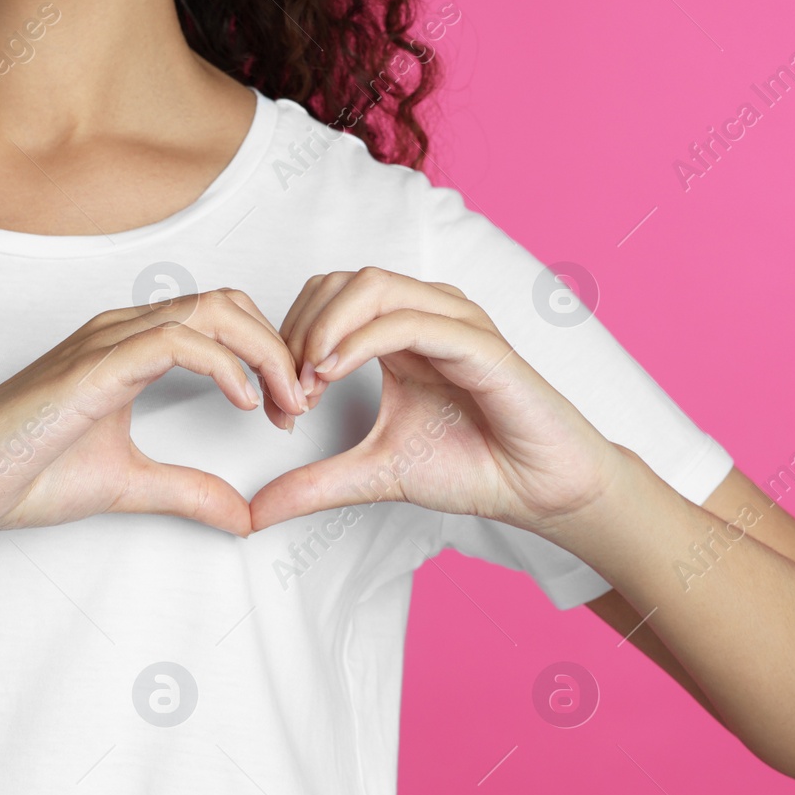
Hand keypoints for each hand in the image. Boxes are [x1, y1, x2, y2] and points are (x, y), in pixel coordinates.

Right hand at [0, 290, 309, 536]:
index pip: (221, 320)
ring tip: (283, 405)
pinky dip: (225, 365)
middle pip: (229, 303)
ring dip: (264, 353)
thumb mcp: (128, 485)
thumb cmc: (21, 472)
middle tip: (299, 406)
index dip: (269, 357)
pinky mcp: (95, 366)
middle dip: (279, 349)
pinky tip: (246, 404)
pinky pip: (177, 340)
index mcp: (130, 349)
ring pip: (212, 310)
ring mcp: (107, 342)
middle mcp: (122, 332)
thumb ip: (188, 492)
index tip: (289, 412)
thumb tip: (243, 517)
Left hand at [250, 267, 624, 534]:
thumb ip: (314, 483)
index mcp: (399, 333)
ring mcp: (453, 321)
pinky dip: (361, 340)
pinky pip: (410, 320)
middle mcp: (425, 314)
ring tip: (306, 382)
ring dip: (323, 329)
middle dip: (297, 332)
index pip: (324, 300)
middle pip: (339, 282)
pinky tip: (333, 374)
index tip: (279, 407)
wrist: (539, 489)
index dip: (288, 342)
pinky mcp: (478, 342)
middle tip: (288, 394)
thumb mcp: (373, 475)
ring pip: (371, 285)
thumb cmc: (473, 467)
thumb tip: (255, 512)